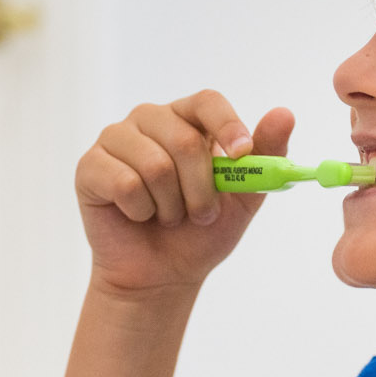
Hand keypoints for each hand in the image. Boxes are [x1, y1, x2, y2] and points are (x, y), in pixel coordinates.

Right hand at [77, 91, 295, 294]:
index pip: (207, 101)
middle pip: (183, 139)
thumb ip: (264, 156)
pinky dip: (140, 212)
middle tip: (200, 215)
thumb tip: (284, 113)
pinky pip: (124, 184)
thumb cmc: (200, 232)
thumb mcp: (243, 197)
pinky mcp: (90, 166)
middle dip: (200, 189)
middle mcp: (150, 120)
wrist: (162, 274)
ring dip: (171, 206)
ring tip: (168, 216)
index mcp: (187, 119)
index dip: (227, 125)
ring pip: (155, 165)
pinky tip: (137, 216)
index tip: (241, 154)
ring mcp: (116, 139)